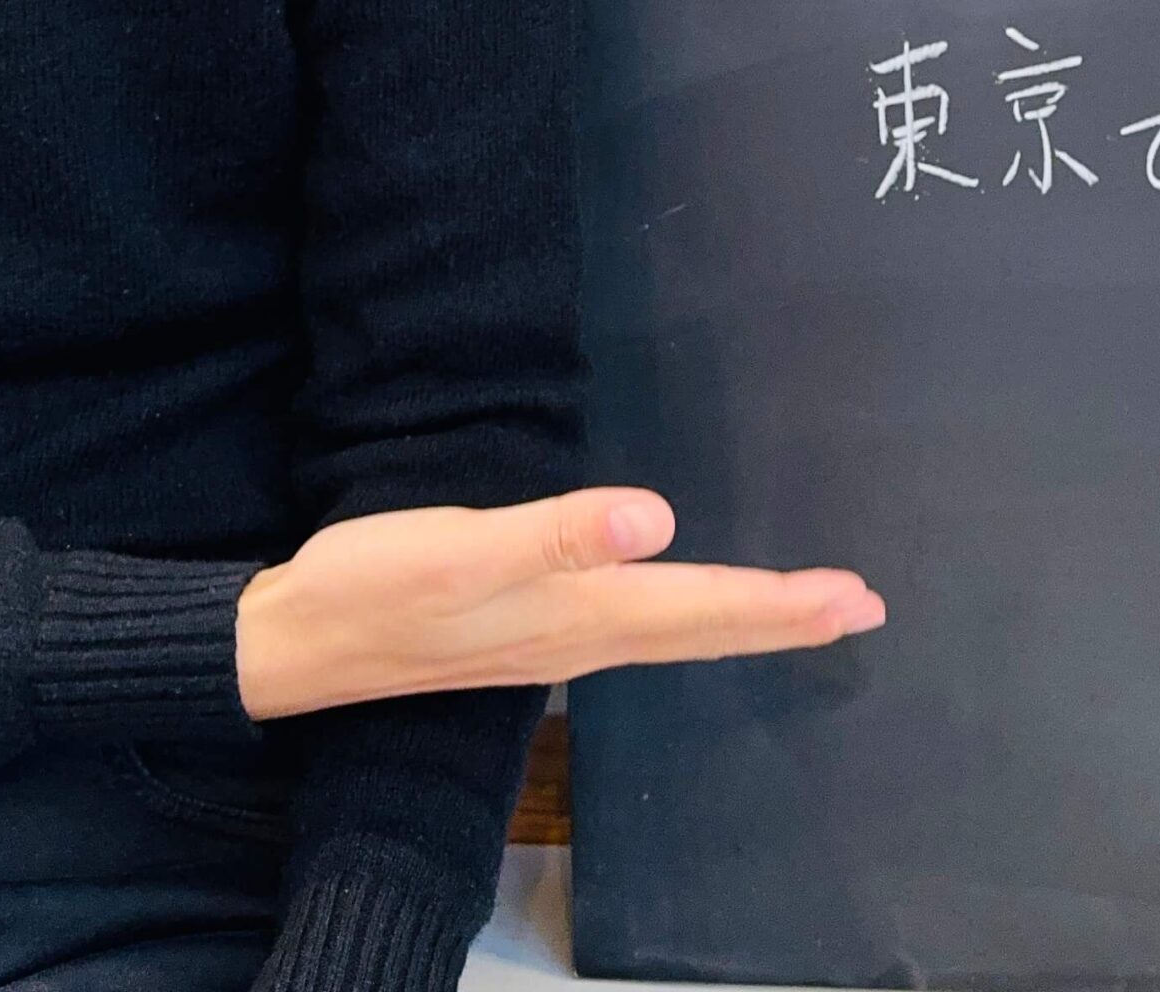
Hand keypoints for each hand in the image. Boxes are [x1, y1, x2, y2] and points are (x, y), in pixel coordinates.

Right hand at [232, 486, 883, 720]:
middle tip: (862, 608)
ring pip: (676, 634)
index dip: (784, 604)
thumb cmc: (376, 587)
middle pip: (705, 630)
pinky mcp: (526, 629)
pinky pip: (637, 628)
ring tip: (803, 609)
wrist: (298, 642)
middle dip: (786, 619)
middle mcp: (582, 638)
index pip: (706, 610)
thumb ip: (556, 533)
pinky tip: (682, 606)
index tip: (856, 599)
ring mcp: (554, 641)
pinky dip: (686, 618)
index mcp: (581, 616)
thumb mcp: (460, 550)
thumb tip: (656, 518)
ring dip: (744, 620)